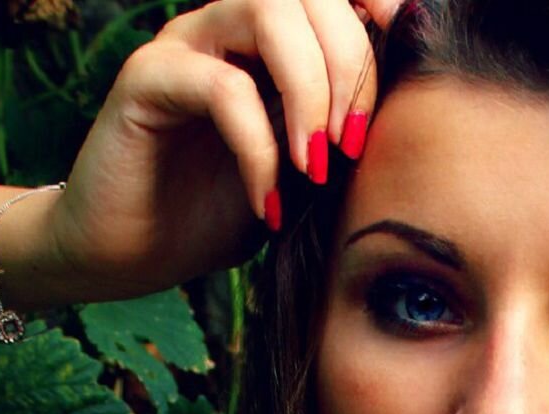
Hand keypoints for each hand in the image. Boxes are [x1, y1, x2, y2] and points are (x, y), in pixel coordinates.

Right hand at [44, 0, 402, 296]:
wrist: (133, 253)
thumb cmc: (222, 210)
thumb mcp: (307, 170)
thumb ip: (346, 130)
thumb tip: (414, 110)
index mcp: (273, 36)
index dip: (381, 5)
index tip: (415, 52)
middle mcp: (229, 23)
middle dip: (352, 64)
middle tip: (357, 143)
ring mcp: (186, 42)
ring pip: (267, 11)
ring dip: (310, 88)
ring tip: (319, 162)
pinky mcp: (145, 78)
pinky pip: (220, 86)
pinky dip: (257, 146)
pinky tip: (267, 200)